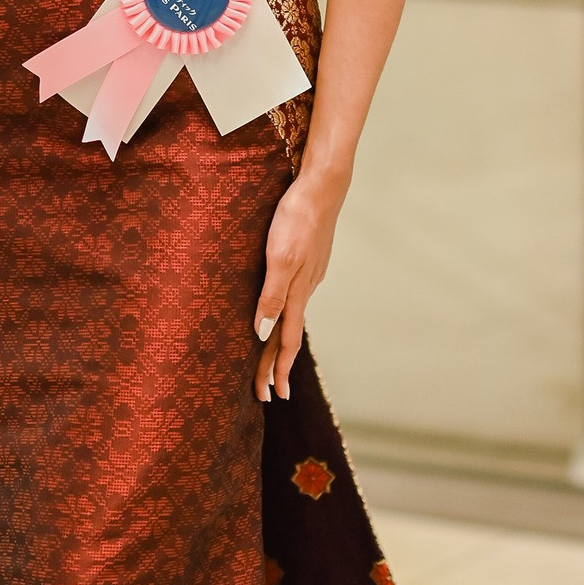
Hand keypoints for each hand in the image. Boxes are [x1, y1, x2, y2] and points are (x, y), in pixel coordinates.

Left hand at [252, 167, 348, 402]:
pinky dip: (286, 314)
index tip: (272, 397)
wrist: (321, 187)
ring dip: (280, 342)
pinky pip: (295, 297)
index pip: (284, 342)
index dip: (276, 370)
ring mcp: (309, 274)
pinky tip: (282, 309)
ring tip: (271, 361)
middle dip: (275, 366)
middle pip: (288, 335)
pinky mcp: (309, 260)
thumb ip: (271, 296)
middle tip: (267, 395)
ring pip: (293, 316)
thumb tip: (262, 334)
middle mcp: (305, 288)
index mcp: (296, 292)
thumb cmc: (295, 219)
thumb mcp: (278, 258)